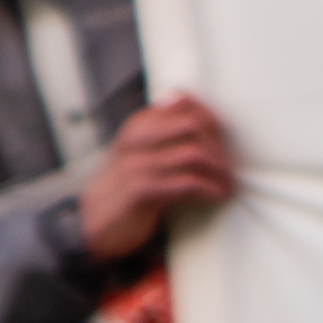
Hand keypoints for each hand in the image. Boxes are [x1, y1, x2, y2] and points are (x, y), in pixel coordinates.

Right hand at [79, 94, 236, 260]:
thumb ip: (161, 132)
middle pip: (190, 125)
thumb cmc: (126, 184)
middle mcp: (136, 140)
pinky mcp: (141, 191)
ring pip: (191, 154)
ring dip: (217, 171)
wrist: (95, 219)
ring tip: (227, 184)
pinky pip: (184, 183)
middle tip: (227, 166)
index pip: (180, 103)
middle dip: (216, 145)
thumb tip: (192, 112)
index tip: (222, 139)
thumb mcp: (140, 152)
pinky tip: (216, 196)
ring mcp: (137, 164)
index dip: (209, 118)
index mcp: (137, 126)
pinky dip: (207, 189)